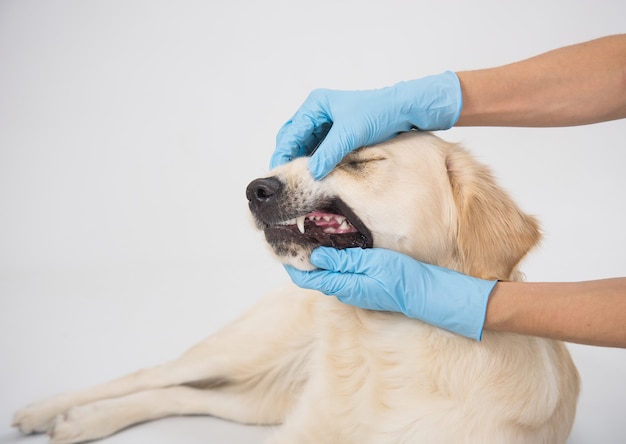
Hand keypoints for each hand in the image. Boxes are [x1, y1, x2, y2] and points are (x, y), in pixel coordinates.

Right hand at [270, 71, 461, 179]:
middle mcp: (319, 114)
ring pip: (307, 148)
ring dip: (304, 163)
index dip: (283, 154)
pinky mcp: (339, 136)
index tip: (278, 173)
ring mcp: (329, 125)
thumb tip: (311, 172)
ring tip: (299, 182)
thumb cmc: (380, 112)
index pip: (291, 133)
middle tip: (286, 180)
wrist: (405, 110)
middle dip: (290, 159)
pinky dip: (317, 164)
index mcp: (316, 105)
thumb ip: (329, 153)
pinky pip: (321, 152)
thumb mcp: (350, 133)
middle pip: (295, 140)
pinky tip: (317, 177)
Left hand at [286, 247, 496, 340]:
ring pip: (326, 269)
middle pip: (312, 272)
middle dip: (299, 254)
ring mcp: (354, 287)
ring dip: (315, 253)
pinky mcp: (364, 283)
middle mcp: (344, 289)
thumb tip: (314, 255)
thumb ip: (342, 260)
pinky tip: (336, 239)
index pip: (304, 276)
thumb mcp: (371, 264)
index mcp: (341, 285)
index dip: (288, 260)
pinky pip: (341, 268)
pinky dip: (332, 255)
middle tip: (290, 229)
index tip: (278, 240)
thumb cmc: (401, 279)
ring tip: (309, 228)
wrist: (426, 293)